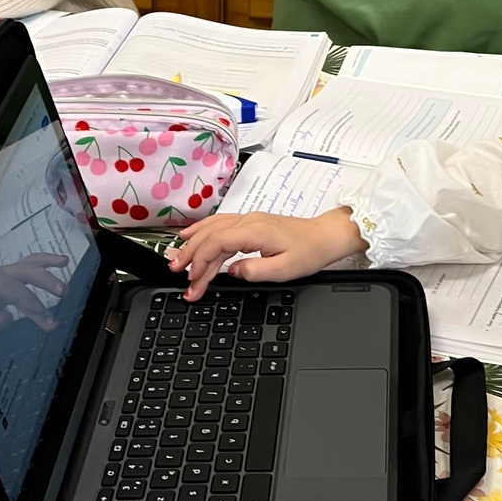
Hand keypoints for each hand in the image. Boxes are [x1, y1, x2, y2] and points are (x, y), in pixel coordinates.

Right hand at [166, 207, 364, 300]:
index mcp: (254, 231)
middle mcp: (248, 221)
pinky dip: (202, 231)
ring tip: (176, 260)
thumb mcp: (285, 269)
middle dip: (190, 256)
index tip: (193, 280)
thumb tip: (232, 271)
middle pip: (209, 236)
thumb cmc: (309, 251)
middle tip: (177, 275)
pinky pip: (219, 224)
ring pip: (211, 229)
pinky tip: (191, 236)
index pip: (216, 243)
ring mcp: (248, 220)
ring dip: (192, 244)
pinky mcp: (250, 223)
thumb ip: (255, 271)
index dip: (200, 262)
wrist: (325, 236)